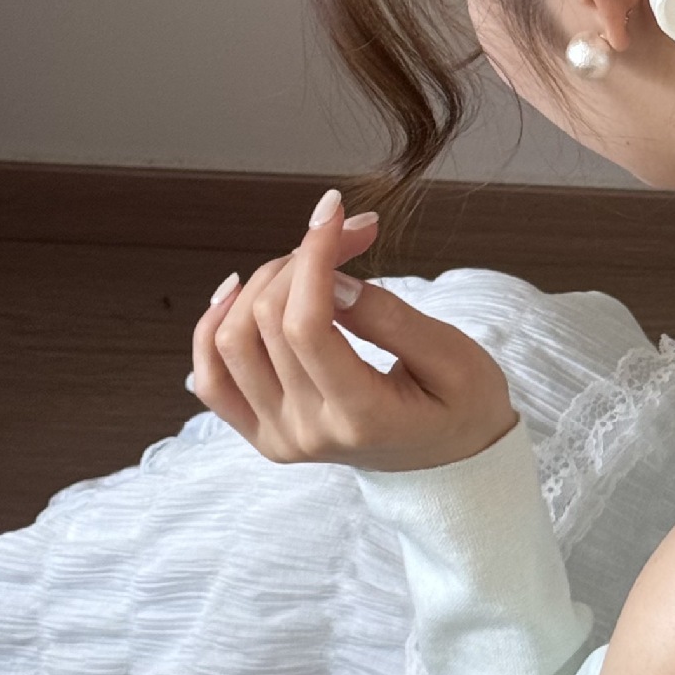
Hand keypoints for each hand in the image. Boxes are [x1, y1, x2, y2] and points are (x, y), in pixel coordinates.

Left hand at [191, 189, 519, 472]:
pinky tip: (240, 293)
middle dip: (301, 259)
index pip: (307, 325)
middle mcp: (309, 433)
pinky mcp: (262, 434)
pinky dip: (214, 328)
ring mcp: (279, 437)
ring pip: (230, 342)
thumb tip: (334, 281)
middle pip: (267, 323)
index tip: (335, 214)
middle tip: (345, 234)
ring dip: (260, 284)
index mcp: (362, 418)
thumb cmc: (463, 406)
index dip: (313, 257)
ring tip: (305, 265)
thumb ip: (391, 319)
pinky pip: (210, 378)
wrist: (451, 461)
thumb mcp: (453, 358)